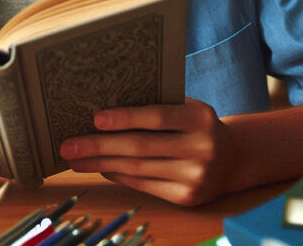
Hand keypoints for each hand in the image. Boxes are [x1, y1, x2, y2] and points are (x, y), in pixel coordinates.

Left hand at [60, 98, 230, 205]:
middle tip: (68, 145)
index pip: (156, 117)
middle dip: (99, 146)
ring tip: (76, 159)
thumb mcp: (187, 108)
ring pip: (137, 169)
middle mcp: (202, 148)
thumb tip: (103, 112)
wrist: (233, 159)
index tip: (95, 119)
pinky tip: (101, 167)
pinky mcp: (186, 197)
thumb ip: (157, 105)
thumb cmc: (197, 126)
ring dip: (101, 163)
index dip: (124, 118)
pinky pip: (143, 185)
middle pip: (140, 147)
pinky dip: (118, 175)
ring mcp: (195, 176)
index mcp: (201, 118)